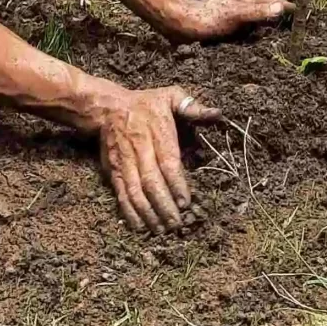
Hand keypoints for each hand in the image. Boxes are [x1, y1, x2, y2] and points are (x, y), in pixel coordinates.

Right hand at [93, 84, 220, 233]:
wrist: (109, 108)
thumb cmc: (146, 103)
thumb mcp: (170, 95)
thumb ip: (192, 106)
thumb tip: (217, 113)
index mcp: (156, 131)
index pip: (167, 161)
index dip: (177, 183)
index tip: (187, 202)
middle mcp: (139, 148)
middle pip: (151, 181)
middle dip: (164, 204)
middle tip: (177, 223)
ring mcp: (124, 162)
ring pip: (135, 191)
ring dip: (148, 213)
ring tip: (161, 230)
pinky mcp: (112, 171)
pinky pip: (121, 194)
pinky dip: (129, 212)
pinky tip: (139, 226)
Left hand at [161, 0, 292, 42]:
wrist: (183, 24)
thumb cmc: (210, 19)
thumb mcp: (236, 15)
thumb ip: (259, 12)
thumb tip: (282, 8)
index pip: (280, 2)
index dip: (294, 11)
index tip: (310, 20)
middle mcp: (247, 3)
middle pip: (273, 10)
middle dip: (288, 19)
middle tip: (305, 33)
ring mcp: (240, 14)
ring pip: (264, 19)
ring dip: (276, 27)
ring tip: (290, 40)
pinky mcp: (232, 25)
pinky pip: (254, 29)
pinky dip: (263, 35)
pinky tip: (263, 45)